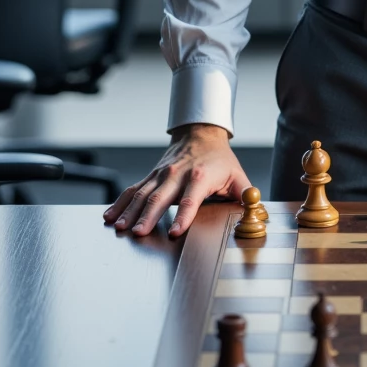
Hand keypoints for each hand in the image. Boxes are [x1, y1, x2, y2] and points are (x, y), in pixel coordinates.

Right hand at [103, 124, 250, 238]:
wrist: (201, 133)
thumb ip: (246, 194)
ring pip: (142, 193)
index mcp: (201, 176)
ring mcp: (161, 174)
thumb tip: (257, 210)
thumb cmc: (220, 159)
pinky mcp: (151, 175)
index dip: (183, 216)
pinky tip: (109, 216)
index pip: (191, 199)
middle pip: (161, 197)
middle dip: (148, 216)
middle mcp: (177, 174)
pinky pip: (132, 189)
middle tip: (138, 234)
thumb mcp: (237, 175)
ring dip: (129, 211)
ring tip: (120, 227)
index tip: (175, 231)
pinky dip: (120, 203)